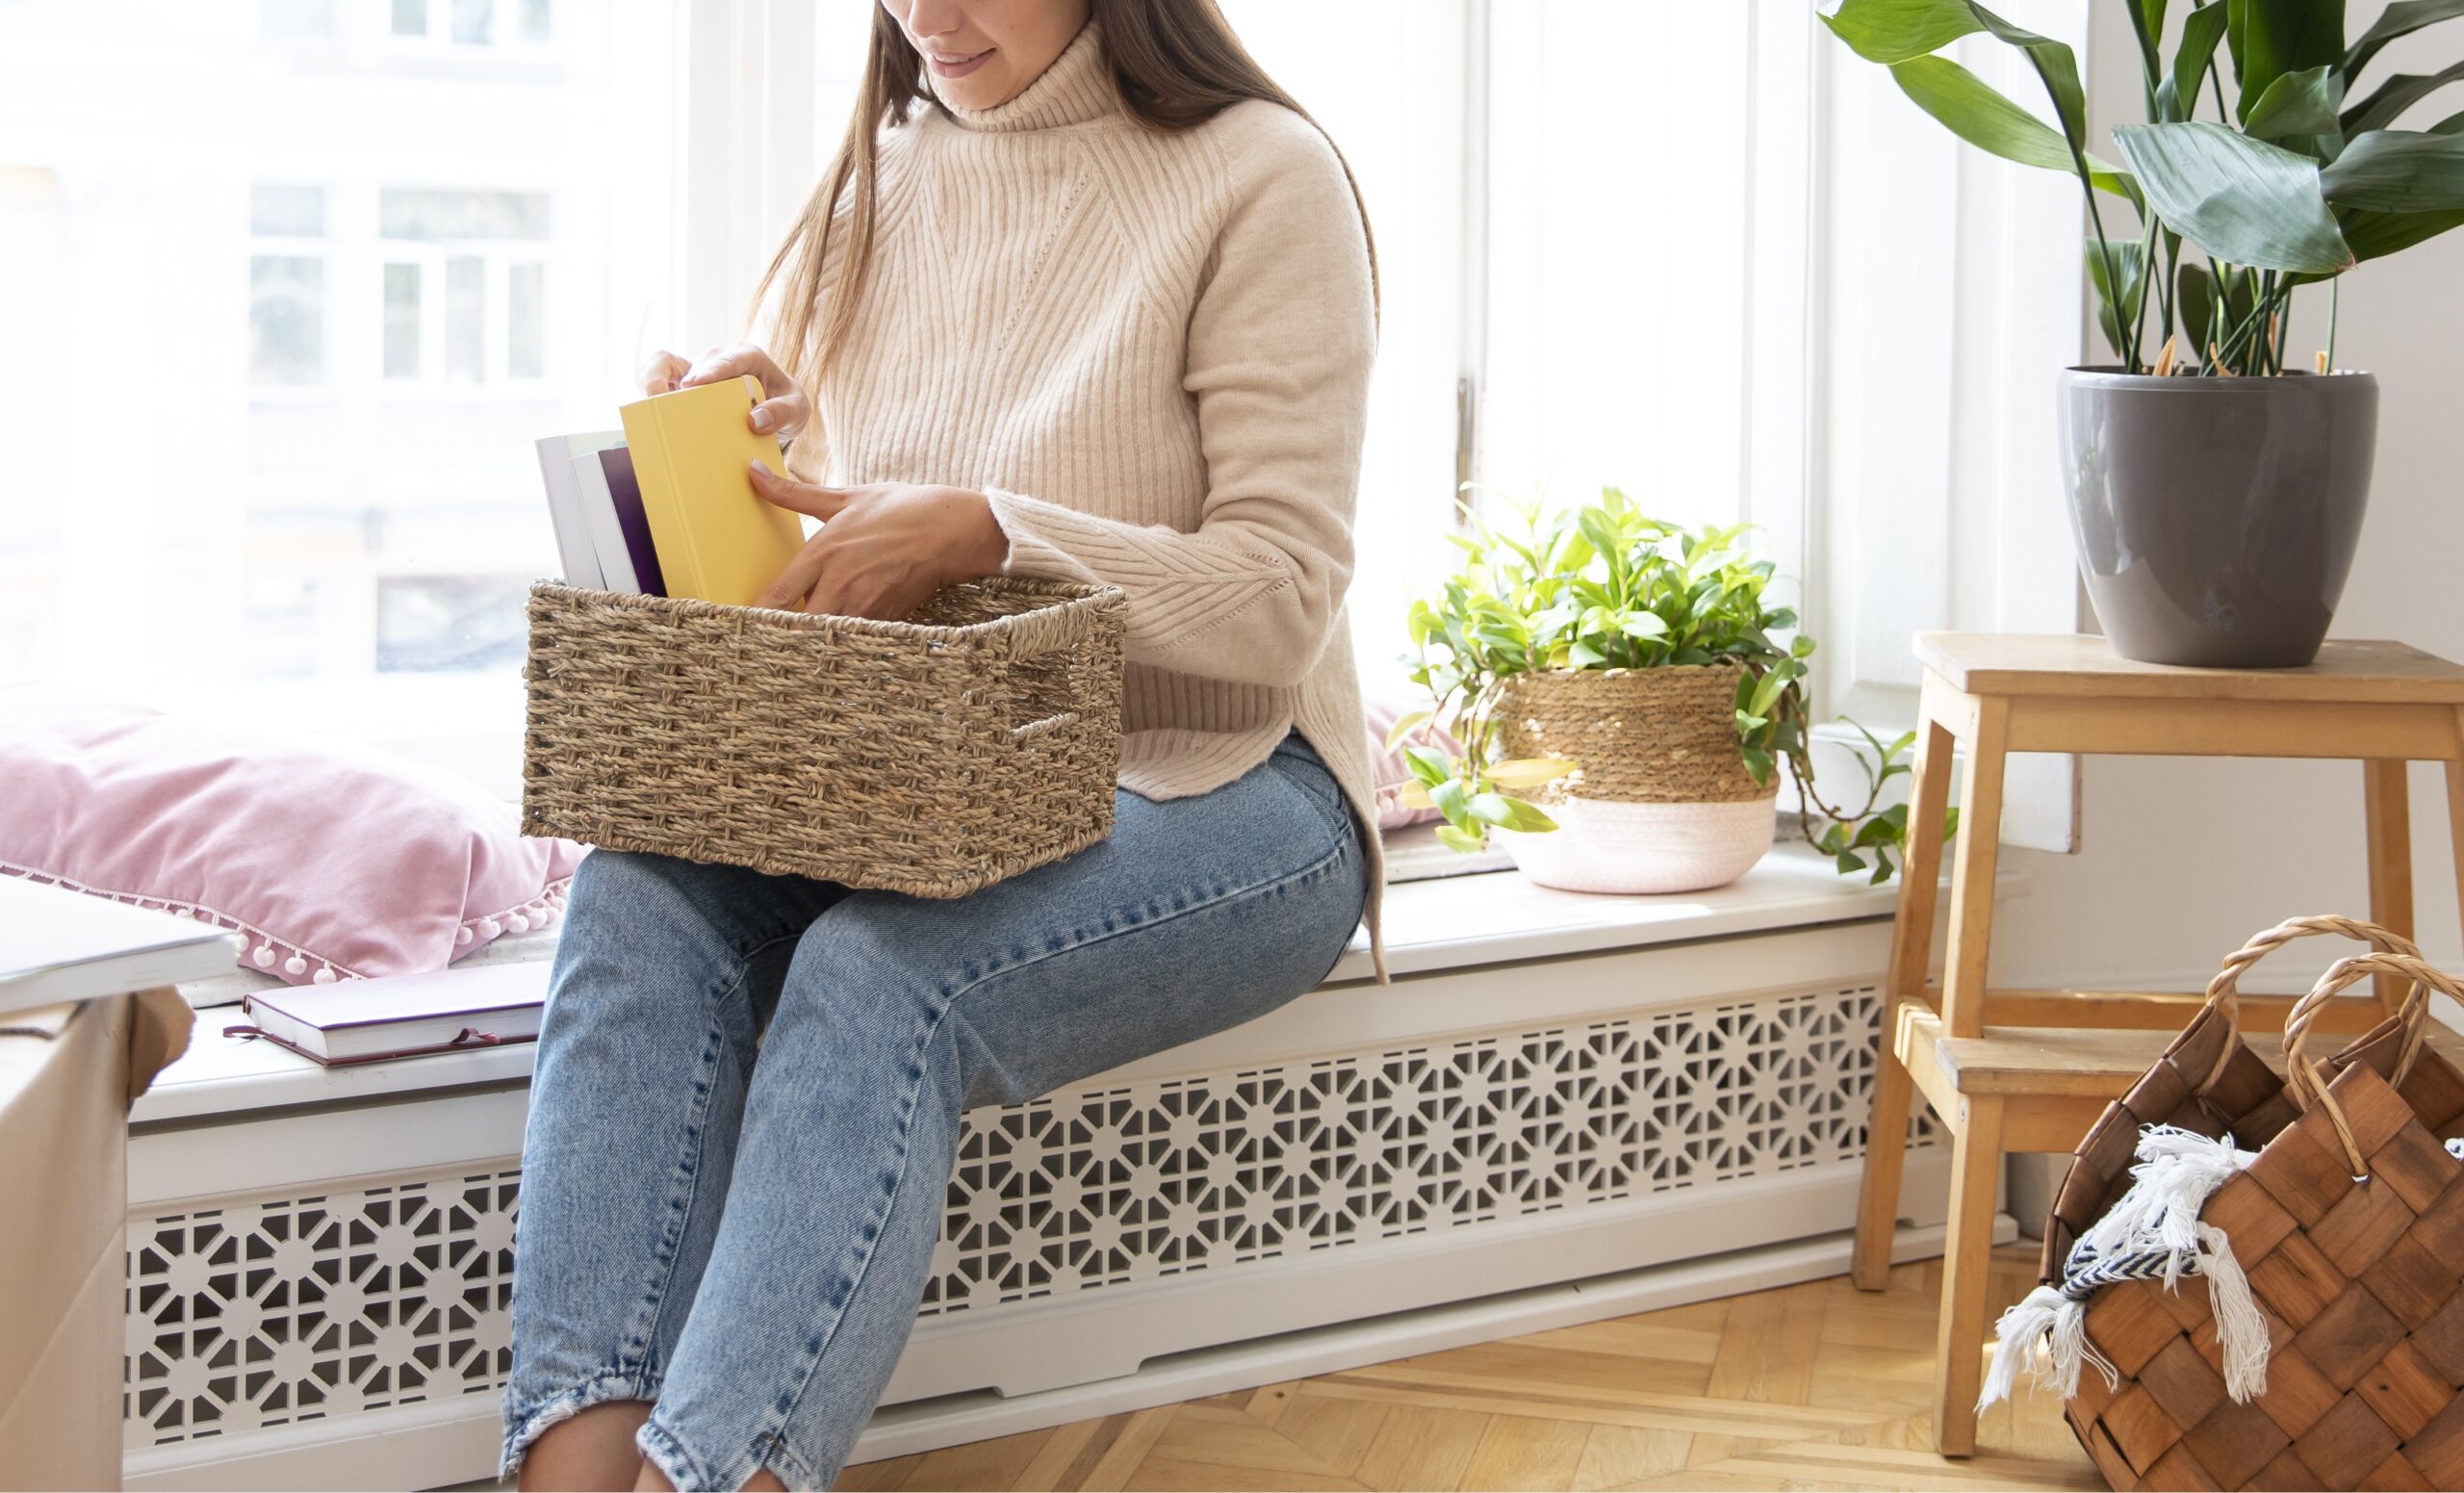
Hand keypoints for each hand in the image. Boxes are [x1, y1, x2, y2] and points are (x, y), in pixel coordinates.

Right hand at [639, 342, 807, 442]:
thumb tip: (755, 420)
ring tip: (651, 404)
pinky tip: (647, 403)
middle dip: (684, 386)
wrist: (775, 413)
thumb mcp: (798, 411)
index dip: (711, 370)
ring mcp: (697, 368)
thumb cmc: (785, 407)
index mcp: (749, 356)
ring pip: (667, 365)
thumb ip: (783, 413)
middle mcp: (719, 358)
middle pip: (696, 367)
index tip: (694, 384)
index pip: (730, 359)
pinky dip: (649, 382)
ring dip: (655, 381)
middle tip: (672, 407)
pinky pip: (657, 370)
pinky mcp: (682, 380)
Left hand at [749, 464, 1009, 619]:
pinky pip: (854, 636)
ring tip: (795, 648)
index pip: (778, 594)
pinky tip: (834, 641)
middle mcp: (840, 583)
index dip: (755, 613)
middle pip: (798, 625)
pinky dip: (842, 640)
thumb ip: (794, 494)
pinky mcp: (884, 617)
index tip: (739, 620)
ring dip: (811, 639)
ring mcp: (864, 604)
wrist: (951, 530)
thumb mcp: (845, 498)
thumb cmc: (899, 510)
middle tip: (763, 642)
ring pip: (825, 636)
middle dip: (782, 635)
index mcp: (824, 552)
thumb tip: (753, 473)